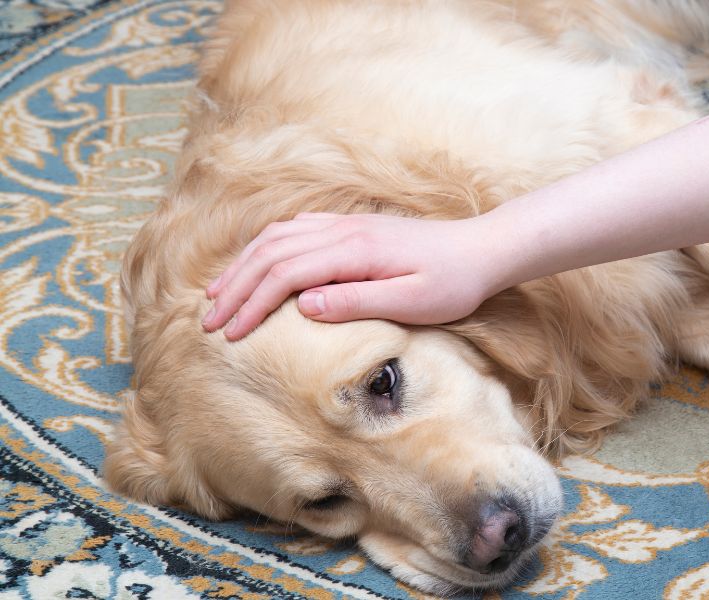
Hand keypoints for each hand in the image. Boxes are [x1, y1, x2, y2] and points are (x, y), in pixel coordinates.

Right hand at [202, 212, 505, 339]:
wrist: (483, 249)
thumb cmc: (454, 283)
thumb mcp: (413, 302)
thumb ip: (358, 302)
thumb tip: (304, 306)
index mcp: (354, 251)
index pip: (285, 274)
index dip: (252, 304)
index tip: (229, 334)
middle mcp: (343, 230)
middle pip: (271, 253)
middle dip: (235, 288)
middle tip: (208, 322)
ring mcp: (346, 225)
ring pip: (278, 237)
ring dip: (243, 265)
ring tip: (218, 295)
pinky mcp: (353, 227)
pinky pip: (296, 230)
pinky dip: (266, 248)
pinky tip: (257, 264)